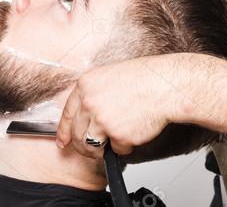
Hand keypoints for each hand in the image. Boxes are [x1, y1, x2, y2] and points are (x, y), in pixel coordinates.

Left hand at [55, 54, 181, 157]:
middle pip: (78, 134)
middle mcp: (90, 103)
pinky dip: (125, 146)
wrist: (164, 86)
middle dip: (84, 146)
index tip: (63, 142)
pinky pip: (117, 150)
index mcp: (85, 86)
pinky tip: (134, 131)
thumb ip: (93, 94)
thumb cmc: (143, 79)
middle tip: (93, 148)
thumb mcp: (108, 77)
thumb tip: (85, 115)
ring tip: (115, 141)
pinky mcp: (118, 136)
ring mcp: (103, 120)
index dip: (64, 131)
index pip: (67, 114)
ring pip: (92, 146)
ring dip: (102, 149)